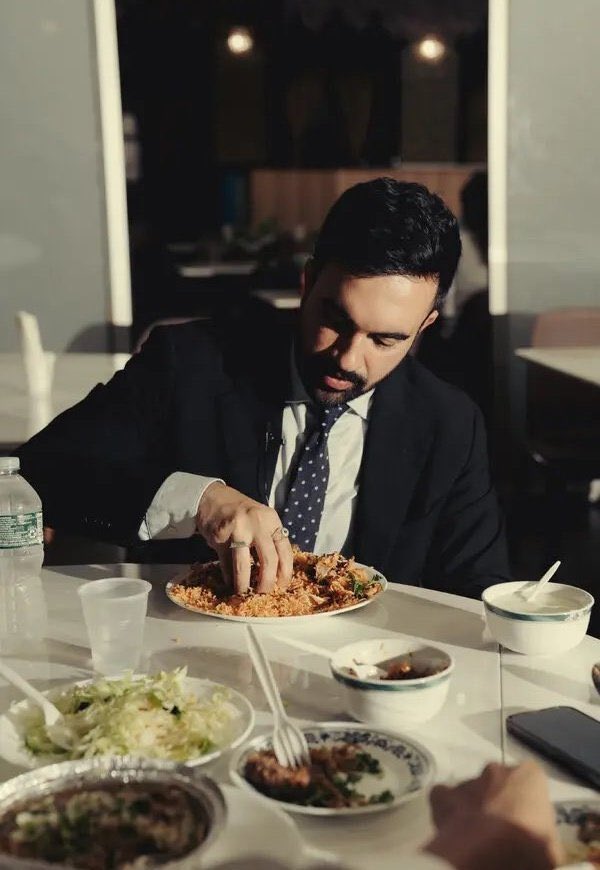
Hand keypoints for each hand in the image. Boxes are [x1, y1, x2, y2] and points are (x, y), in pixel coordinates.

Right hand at [196, 482, 292, 593]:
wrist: (212, 497)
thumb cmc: (241, 512)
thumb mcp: (261, 520)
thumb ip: (269, 540)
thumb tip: (276, 574)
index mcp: (271, 520)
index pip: (285, 550)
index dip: (285, 572)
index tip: (282, 586)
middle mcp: (257, 524)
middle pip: (268, 559)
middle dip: (267, 582)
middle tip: (263, 592)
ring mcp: (237, 530)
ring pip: (243, 564)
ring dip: (243, 583)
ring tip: (243, 592)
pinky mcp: (219, 537)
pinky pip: (226, 563)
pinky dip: (228, 576)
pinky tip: (230, 582)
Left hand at [425, 762, 563, 869]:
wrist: (488, 855)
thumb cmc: (529, 848)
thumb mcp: (553, 847)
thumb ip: (544, 834)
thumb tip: (541, 844)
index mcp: (528, 775)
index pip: (530, 782)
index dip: (528, 804)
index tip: (528, 825)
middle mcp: (496, 770)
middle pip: (499, 783)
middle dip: (499, 801)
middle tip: (502, 832)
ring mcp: (468, 780)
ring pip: (472, 791)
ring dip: (475, 807)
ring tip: (476, 836)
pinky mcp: (444, 795)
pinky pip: (444, 798)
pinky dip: (447, 809)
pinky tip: (453, 828)